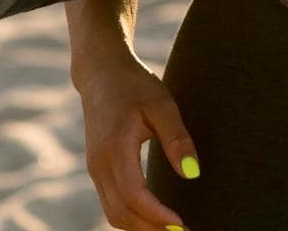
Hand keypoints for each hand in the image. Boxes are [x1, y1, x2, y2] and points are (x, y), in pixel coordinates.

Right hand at [75, 53, 200, 229]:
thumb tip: (192, 174)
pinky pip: (111, 203)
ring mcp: (95, 169)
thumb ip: (177, 139)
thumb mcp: (163, 105)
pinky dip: (131, 217)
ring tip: (172, 228)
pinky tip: (154, 216)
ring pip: (113, 213)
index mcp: (115, 148)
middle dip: (151, 228)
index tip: (181, 225)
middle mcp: (99, 164)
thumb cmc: (135, 85)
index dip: (157, 215)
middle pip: (120, 213)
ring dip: (140, 227)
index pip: (133, 195)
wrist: (101, 73)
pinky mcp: (97, 169)